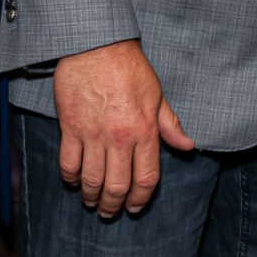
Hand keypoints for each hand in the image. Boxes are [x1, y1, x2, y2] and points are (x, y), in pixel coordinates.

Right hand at [53, 39, 194, 218]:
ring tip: (92, 202)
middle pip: (117, 186)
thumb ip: (169, 124)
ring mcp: (92, 134)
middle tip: (110, 211)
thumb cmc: (129, 68)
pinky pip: (68, 163)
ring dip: (92, 197)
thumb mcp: (157, 95)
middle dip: (114, 205)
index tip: (135, 207)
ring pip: (91, 180)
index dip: (141, 198)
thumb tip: (187, 145)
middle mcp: (119, 137)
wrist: (96, 45)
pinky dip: (70, 178)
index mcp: (144, 131)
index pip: (146, 178)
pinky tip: (73, 182)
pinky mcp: (70, 127)